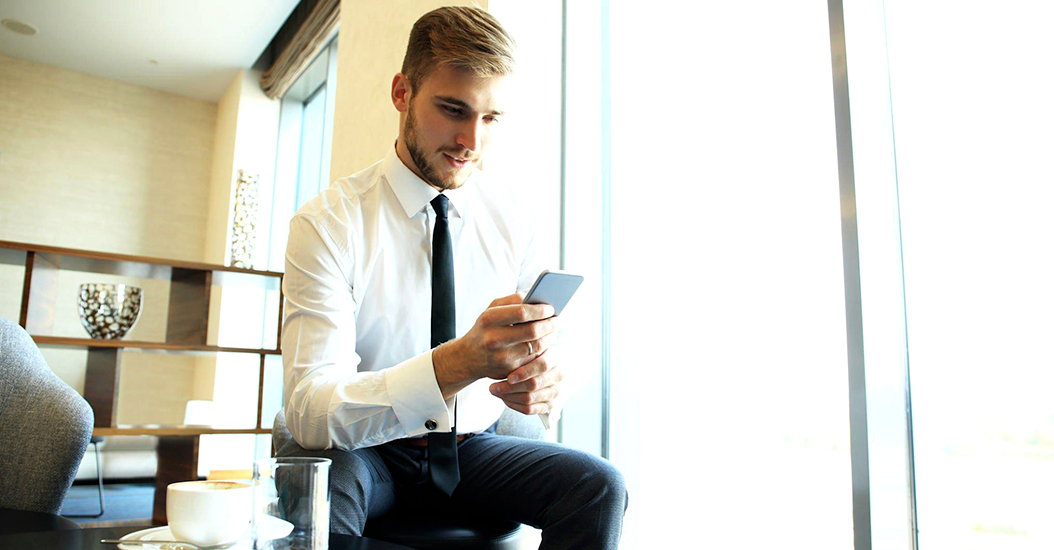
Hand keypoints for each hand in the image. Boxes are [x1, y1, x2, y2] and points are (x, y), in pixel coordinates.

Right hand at [433, 292, 557, 397]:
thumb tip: (535, 298)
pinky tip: (545, 342)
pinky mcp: (510, 371)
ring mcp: (502, 357)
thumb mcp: (490, 310)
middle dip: (549, 324)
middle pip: (532, 331)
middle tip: (557, 320)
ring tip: (553, 330)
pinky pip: (534, 359)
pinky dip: (543, 350)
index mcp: (489, 319)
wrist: (468, 357)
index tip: (550, 308)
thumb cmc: (484, 328)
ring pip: (537, 346)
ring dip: (549, 337)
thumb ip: (511, 300)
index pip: (522, 312)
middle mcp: (494, 339)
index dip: (540, 310)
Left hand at [488, 348, 564, 414]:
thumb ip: (520, 349)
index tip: (508, 377)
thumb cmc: (526, 356)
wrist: (533, 368)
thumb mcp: (526, 348)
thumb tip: (506, 353)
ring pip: (530, 399)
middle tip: (493, 387)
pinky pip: (529, 410)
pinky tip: (504, 398)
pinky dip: (514, 405)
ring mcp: (554, 391)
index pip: (542, 366)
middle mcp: (558, 374)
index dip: (525, 373)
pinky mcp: (548, 404)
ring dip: (509, 396)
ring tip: (495, 391)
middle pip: (534, 384)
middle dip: (511, 387)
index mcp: (555, 357)